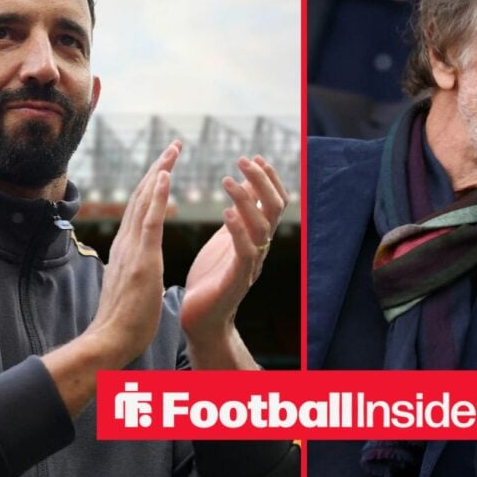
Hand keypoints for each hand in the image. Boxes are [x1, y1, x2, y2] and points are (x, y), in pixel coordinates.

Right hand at [83, 140, 180, 366]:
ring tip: (173, 150)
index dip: (152, 185)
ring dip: (160, 172)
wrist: (110, 342)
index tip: (165, 166)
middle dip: (158, 168)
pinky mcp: (141, 260)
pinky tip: (166, 175)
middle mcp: (126, 243)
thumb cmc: (124, 323)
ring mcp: (132, 250)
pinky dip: (157, 195)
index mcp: (127, 249)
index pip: (140, 209)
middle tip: (173, 146)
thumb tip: (136, 271)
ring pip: (144, 201)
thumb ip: (134, 273)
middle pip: (141, 196)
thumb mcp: (132, 288)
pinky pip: (150, 221)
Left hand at [182, 156, 288, 367]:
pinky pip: (245, 253)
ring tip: (227, 181)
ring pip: (262, 227)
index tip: (254, 157)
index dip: (269, 178)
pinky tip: (226, 214)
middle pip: (275, 209)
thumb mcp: (227, 236)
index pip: (275, 202)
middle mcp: (260, 248)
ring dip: (246, 201)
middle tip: (243, 161)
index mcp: (257, 237)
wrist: (201, 319)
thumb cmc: (212, 276)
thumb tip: (248, 181)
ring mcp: (251, 265)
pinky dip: (238, 232)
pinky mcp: (236, 281)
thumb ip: (241, 212)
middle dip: (262, 181)